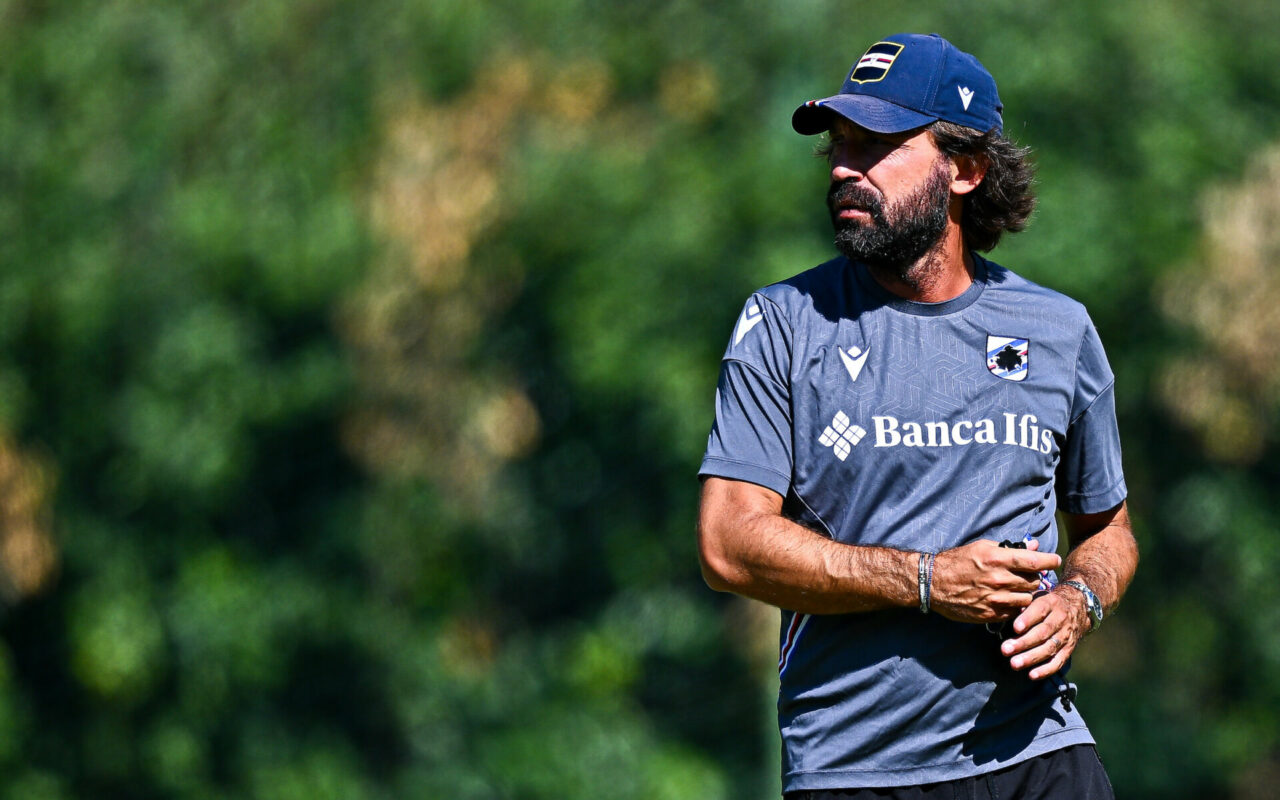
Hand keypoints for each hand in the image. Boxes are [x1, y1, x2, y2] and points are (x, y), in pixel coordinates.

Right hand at [930, 539, 1060, 623]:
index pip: (1035, 561)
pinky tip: (1007, 598)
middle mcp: (999, 580)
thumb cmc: (956, 561)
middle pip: (1034, 581)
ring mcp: (995, 599)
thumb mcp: (982, 547)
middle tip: (1029, 575)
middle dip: (1035, 577)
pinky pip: (1014, 611)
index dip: (1049, 560)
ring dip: (1026, 593)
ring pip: (1027, 598)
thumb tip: (1033, 546)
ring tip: (1018, 588)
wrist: (932, 583)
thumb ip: (1009, 548)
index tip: (1054, 560)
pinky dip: (1015, 605)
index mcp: (997, 559)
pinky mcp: (990, 614)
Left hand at [1000, 585, 1090, 678]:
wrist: (1077, 608)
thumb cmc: (1047, 603)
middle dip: (1023, 643)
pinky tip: (1032, 675)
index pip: (1040, 610)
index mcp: (1051, 603)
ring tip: (1014, 663)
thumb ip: (1023, 604)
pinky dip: (1046, 670)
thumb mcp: (1037, 597)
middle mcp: (1061, 619)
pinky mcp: (1069, 649)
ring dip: (1031, 657)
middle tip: (1005, 650)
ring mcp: (1066, 636)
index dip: (1027, 619)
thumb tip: (1005, 611)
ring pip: (1049, 648)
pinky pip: (1058, 662)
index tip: (1015, 628)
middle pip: (1043, 633)